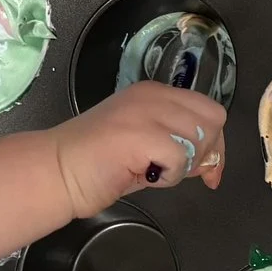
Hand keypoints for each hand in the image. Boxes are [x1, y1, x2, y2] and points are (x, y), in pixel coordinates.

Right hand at [49, 82, 229, 216]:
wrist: (56, 171)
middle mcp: (153, 95)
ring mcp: (146, 111)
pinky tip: (146, 176)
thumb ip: (179, 149)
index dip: (214, 144)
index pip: (208, 109)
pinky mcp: (141, 134)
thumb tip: (210, 163)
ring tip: (152, 172)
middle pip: (213, 119)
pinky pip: (181, 157)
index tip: (207, 173)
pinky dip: (170, 175)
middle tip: (174, 171)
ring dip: (183, 165)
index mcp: (154, 94)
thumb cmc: (95, 166)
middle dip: (204, 152)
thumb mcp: (146, 152)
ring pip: (200, 137)